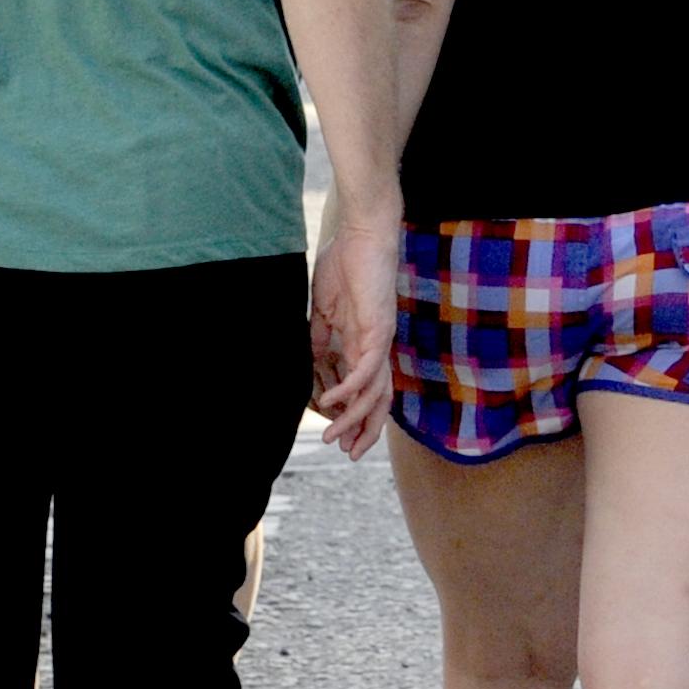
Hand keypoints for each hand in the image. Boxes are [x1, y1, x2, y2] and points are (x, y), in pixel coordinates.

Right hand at [306, 205, 397, 458]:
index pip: (363, 388)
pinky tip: (330, 402)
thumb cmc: (345, 263)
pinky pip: (366, 371)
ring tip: (333, 438)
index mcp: (365, 343)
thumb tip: (308, 360)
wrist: (362, 234)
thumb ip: (319, 336)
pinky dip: (349, 390)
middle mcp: (377, 347)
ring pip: (374, 393)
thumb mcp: (324, 308)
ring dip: (354, 419)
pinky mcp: (378, 330)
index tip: (334, 432)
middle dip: (365, 430)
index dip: (352, 413)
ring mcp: (380, 340)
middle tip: (348, 454)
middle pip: (379, 400)